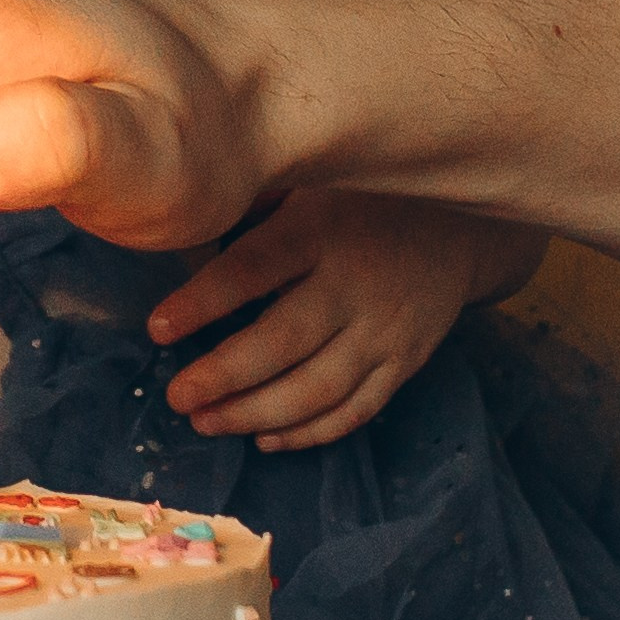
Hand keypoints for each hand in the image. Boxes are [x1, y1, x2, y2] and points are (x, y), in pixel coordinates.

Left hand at [147, 189, 546, 449]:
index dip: (204, 301)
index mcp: (321, 228)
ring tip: (206, 421)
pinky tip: (265, 438)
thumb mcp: (309, 182)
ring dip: (256, 413)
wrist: (463, 223)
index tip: (157, 328)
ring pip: (318, 388)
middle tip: (178, 397)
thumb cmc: (360, 199)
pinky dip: (310, 432)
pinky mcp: (407, 361)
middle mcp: (357, 283)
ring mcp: (386, 329)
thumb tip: (178, 231)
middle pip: (284, 341)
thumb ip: (253, 208)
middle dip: (224, 376)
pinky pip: (357, 409)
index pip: (254, 268)